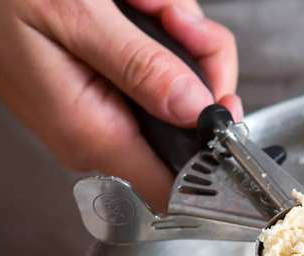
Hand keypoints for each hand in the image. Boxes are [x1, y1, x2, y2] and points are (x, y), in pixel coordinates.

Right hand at [0, 0, 240, 210]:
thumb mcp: (75, 18)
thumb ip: (140, 67)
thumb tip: (199, 110)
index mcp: (93, 134)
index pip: (178, 189)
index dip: (217, 158)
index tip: (228, 109)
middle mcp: (102, 132)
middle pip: (194, 125)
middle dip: (200, 65)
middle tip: (175, 20)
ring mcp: (106, 109)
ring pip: (185, 86)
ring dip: (179, 35)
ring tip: (143, 2)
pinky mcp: (108, 85)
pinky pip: (159, 66)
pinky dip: (159, 27)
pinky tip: (134, 3)